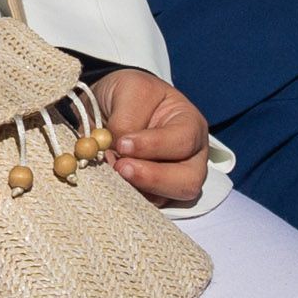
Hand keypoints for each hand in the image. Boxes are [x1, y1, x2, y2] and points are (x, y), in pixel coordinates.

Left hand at [90, 68, 210, 206]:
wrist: (108, 105)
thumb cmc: (128, 94)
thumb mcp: (130, 89)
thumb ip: (127, 119)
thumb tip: (120, 153)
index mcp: (190, 125)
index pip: (183, 141)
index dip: (153, 146)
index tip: (122, 143)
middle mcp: (189, 157)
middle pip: (188, 181)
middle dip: (152, 178)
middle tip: (120, 168)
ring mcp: (172, 181)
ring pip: (166, 200)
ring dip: (137, 191)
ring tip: (112, 175)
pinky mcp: (152, 196)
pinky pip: (145, 207)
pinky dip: (125, 200)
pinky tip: (109, 184)